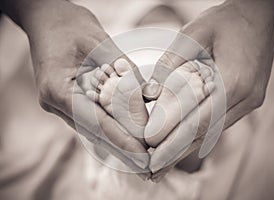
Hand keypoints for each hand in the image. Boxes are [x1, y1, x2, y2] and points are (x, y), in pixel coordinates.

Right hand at [1, 0, 149, 177]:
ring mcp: (58, 103)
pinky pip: (90, 118)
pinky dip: (109, 127)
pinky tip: (126, 136)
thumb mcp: (99, 41)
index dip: (120, 138)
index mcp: (57, 88)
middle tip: (146, 163)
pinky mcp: (66, 100)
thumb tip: (149, 94)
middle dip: (121, 147)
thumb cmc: (70, 25)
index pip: (94, 121)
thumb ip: (123, 70)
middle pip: (93, 131)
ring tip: (140, 155)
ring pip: (92, 128)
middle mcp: (54, 101)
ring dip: (117, 141)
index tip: (142, 153)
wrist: (47, 18)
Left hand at [144, 0, 273, 180]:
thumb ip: (171, 65)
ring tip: (164, 163)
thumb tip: (150, 94)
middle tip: (154, 170)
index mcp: (236, 80)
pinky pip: (220, 122)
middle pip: (206, 132)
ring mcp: (251, 100)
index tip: (151, 151)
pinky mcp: (249, 98)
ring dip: (188, 147)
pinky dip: (200, 134)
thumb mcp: (194, 34)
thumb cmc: (226, 20)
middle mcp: (247, 97)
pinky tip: (184, 143)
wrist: (259, 13)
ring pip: (214, 131)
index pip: (199, 118)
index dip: (173, 137)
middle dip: (178, 152)